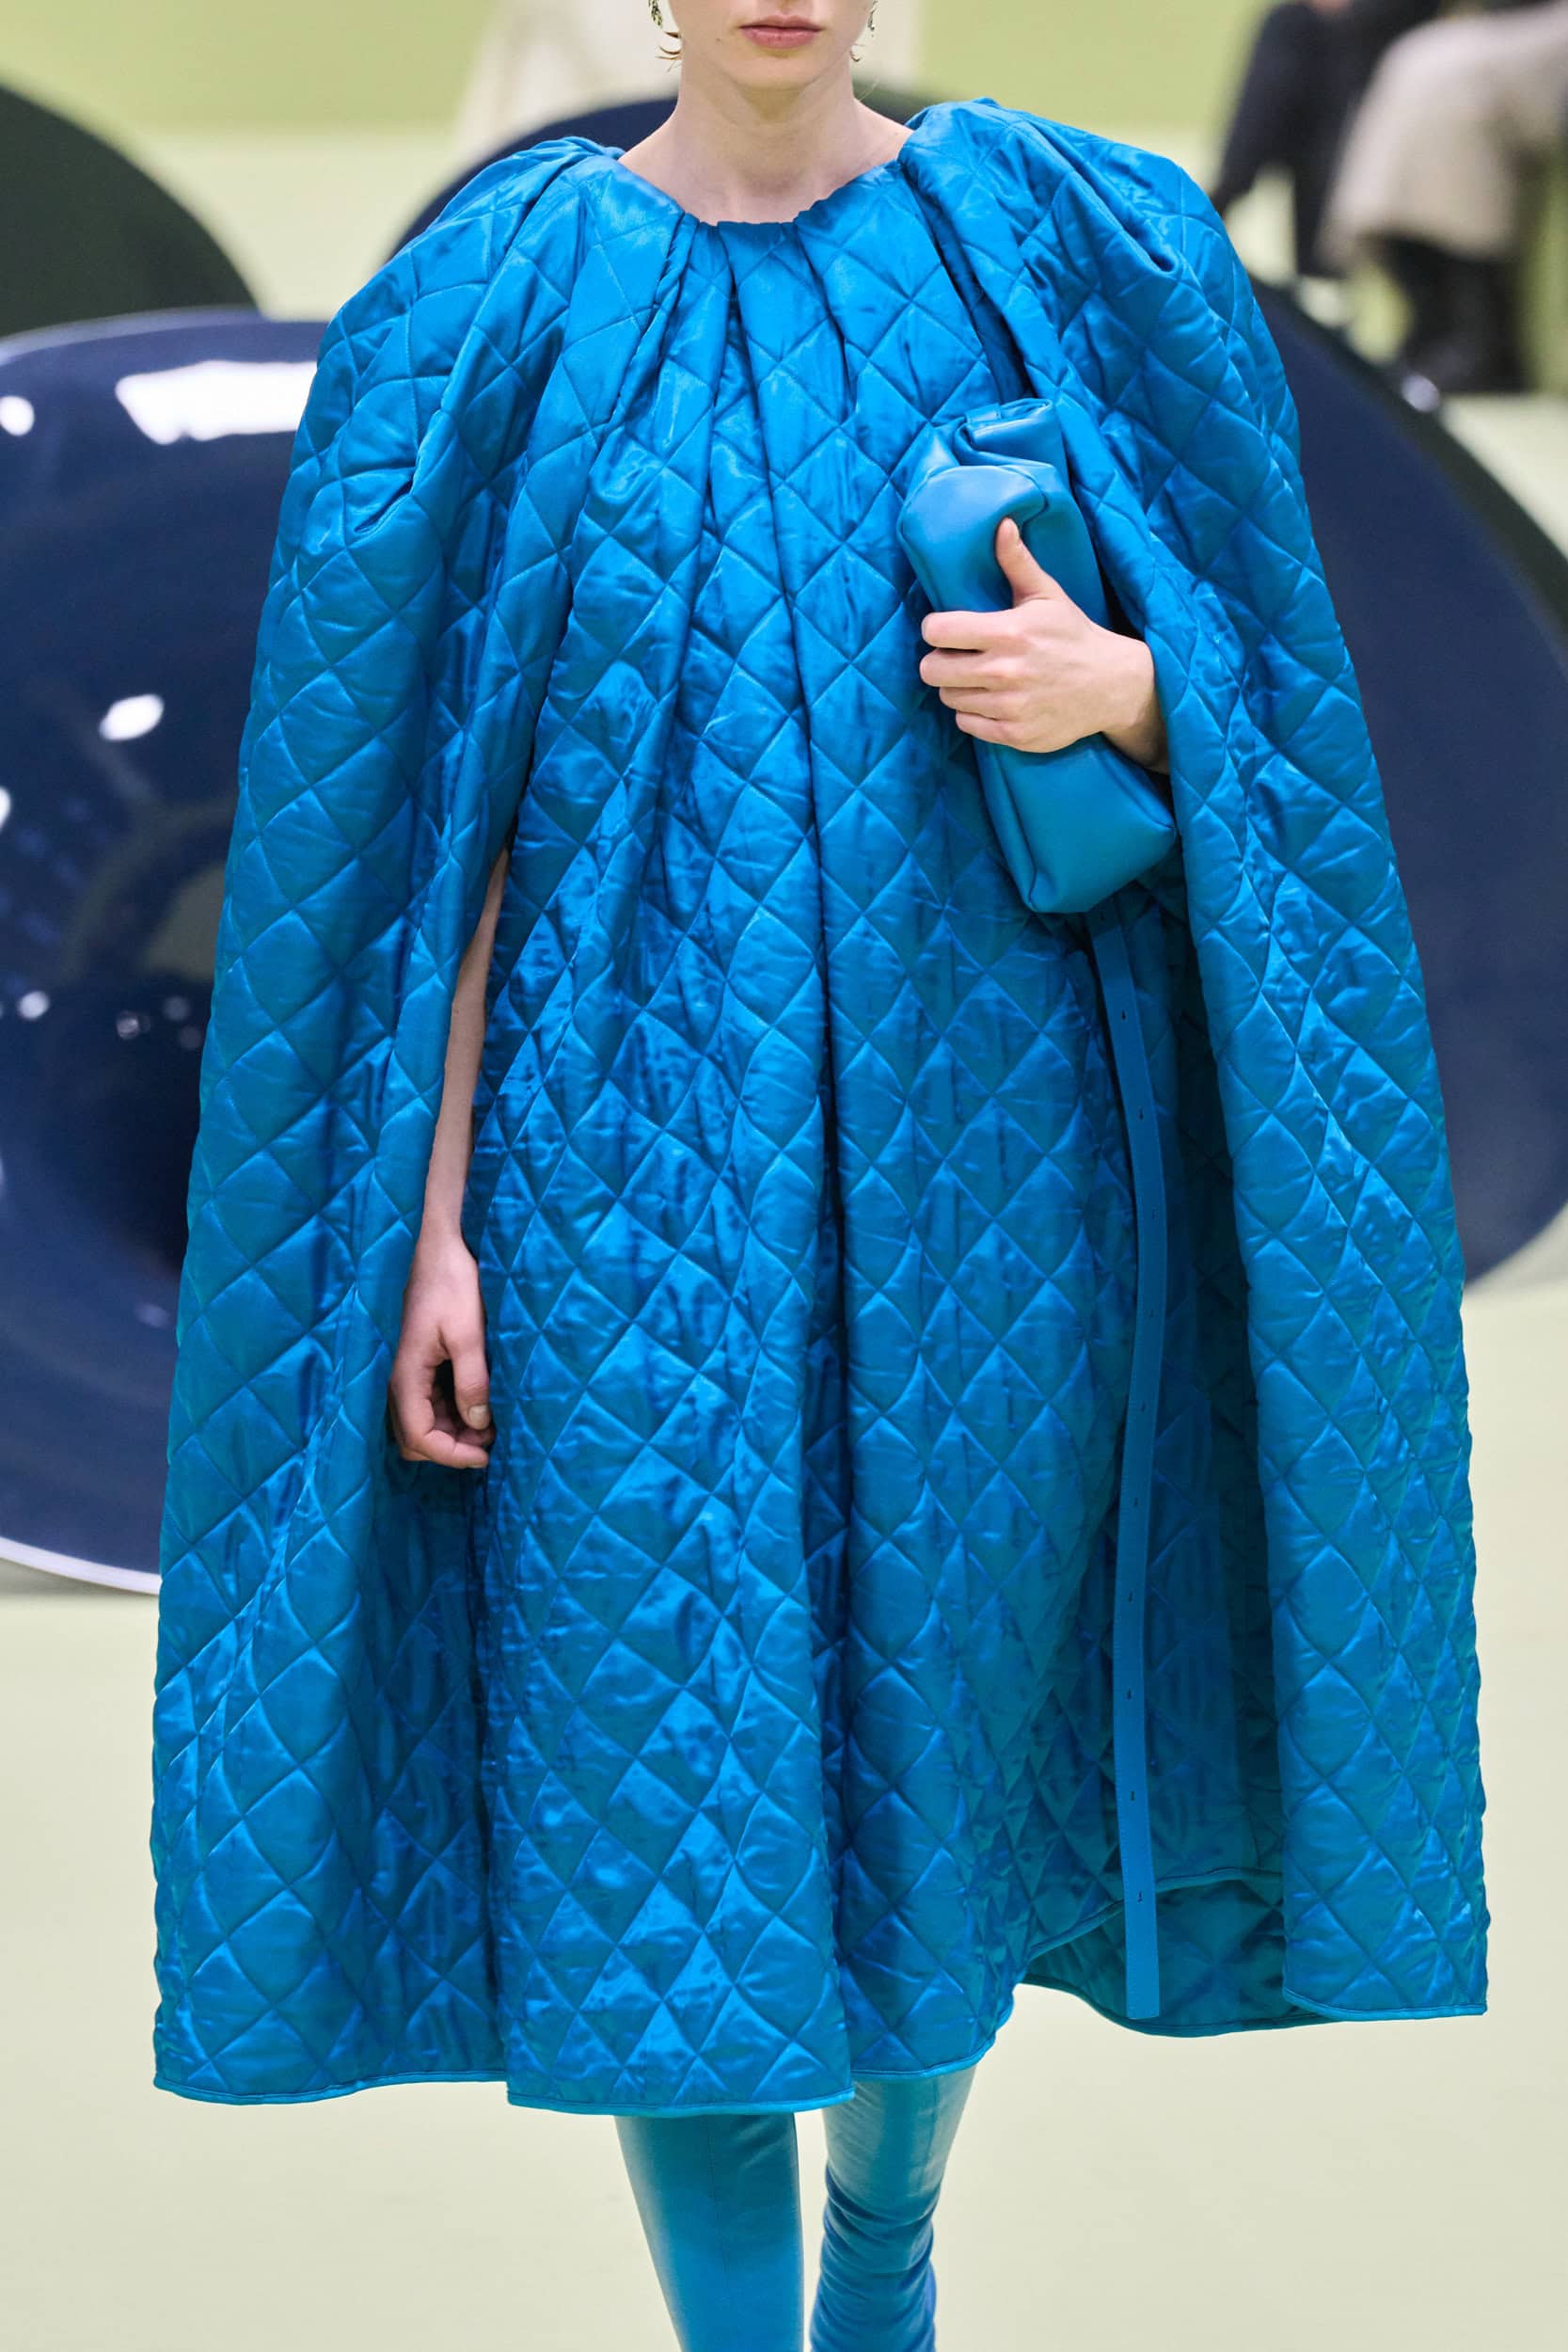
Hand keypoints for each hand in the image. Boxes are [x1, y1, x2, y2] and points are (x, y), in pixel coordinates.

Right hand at [387, 1225, 493, 1468]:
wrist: (438, 1246)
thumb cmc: (451, 1282)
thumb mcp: (468, 1332)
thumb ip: (472, 1380)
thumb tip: (478, 1423)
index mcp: (405, 1375)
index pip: (419, 1437)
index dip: (452, 1455)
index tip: (486, 1456)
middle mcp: (398, 1380)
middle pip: (415, 1439)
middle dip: (451, 1448)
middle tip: (491, 1441)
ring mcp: (407, 1373)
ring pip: (423, 1424)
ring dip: (454, 1432)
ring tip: (491, 1423)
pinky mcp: (418, 1364)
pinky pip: (429, 1404)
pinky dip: (452, 1414)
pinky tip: (480, 1405)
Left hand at [917, 516, 1168, 774]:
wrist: (1111, 685)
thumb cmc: (1072, 635)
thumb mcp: (1047, 594)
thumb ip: (1017, 562)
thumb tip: (1000, 524)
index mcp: (1008, 632)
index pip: (937, 632)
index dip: (935, 628)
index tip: (946, 629)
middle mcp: (1005, 671)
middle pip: (932, 670)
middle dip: (939, 661)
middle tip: (955, 657)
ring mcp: (1009, 706)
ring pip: (947, 698)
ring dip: (956, 688)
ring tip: (976, 678)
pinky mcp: (1014, 734)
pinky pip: (966, 723)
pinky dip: (972, 713)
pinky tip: (990, 700)